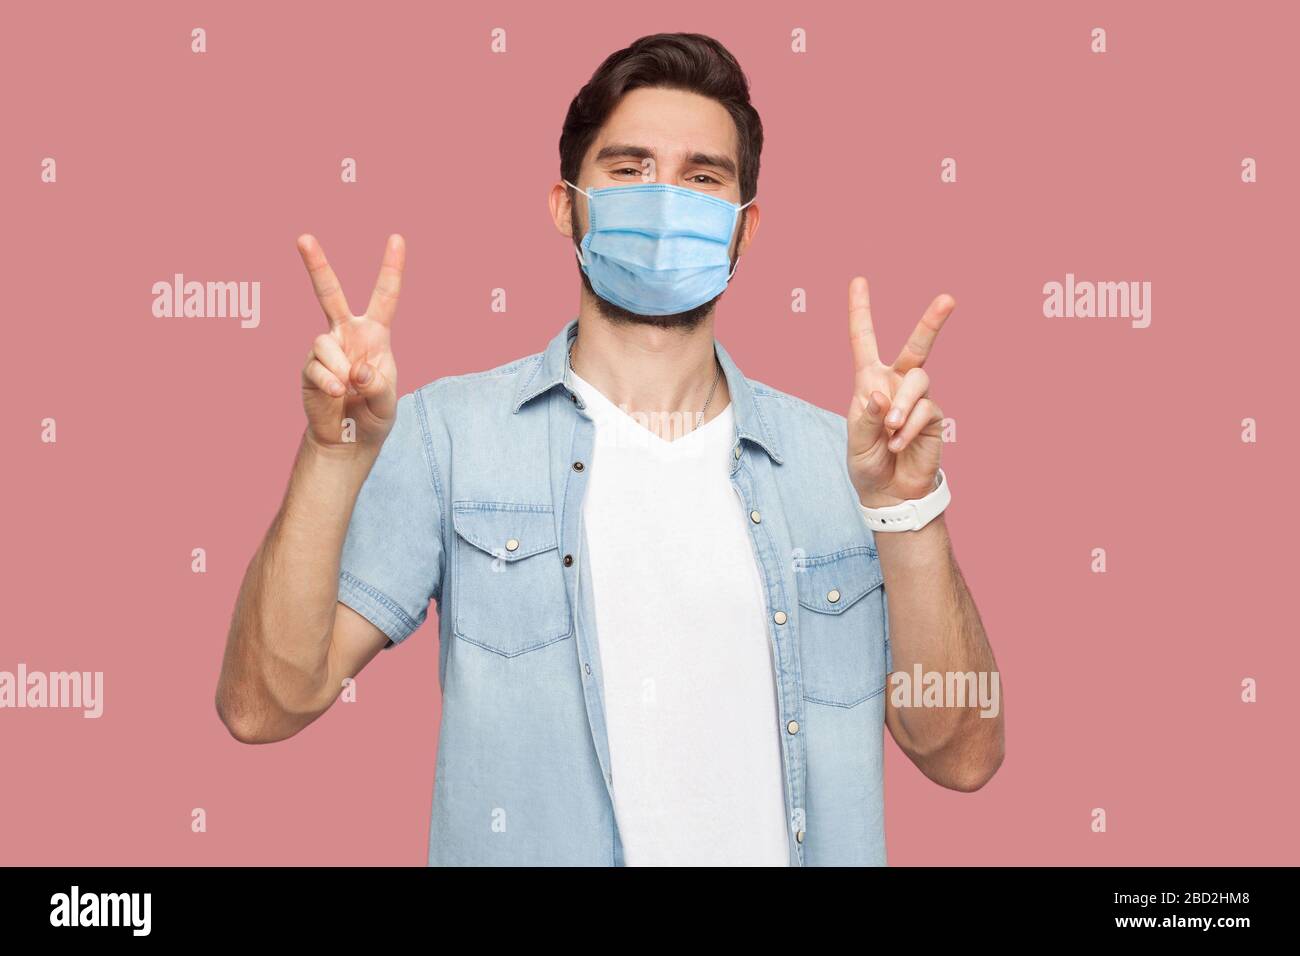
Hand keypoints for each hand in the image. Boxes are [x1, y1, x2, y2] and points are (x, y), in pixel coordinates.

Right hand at [297, 234, 404, 455]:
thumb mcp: (388, 402)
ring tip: (349, 391)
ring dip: (341, 370)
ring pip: (325, 342)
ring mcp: (326, 350)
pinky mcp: (309, 368)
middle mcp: (347, 335)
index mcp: (375, 335)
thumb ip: (378, 385)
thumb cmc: (373, 415)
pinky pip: (318, 368)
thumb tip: (354, 371)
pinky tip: (337, 396)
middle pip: (330, 294)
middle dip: (316, 265)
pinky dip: (332, 385)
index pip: (385, 297)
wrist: (348, 440)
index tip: (396, 238)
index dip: (391, 268)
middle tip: (303, 237)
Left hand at [846, 276, 953, 507]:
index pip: (864, 341)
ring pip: (919, 381)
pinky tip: (899, 443)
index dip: (861, 311)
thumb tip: (881, 393)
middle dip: (932, 322)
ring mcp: (917, 400)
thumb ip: (867, 416)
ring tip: (891, 429)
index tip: (858, 280)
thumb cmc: (868, 462)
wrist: (889, 492)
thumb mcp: (856, 440)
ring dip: (903, 404)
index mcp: (869, 381)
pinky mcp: (934, 418)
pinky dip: (909, 427)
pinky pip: (926, 411)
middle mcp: (895, 384)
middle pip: (916, 347)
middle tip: (949, 299)